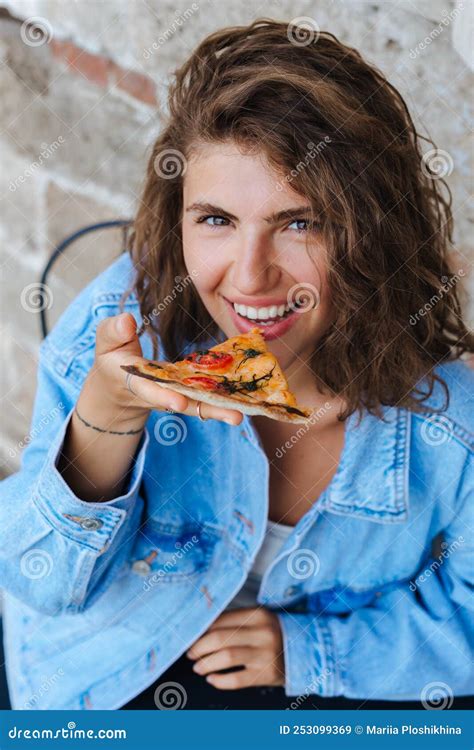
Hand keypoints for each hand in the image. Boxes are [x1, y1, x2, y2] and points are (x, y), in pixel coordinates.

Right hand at [79, 312, 242, 429]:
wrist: (118, 387)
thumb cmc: (112, 356)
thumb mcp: (106, 341)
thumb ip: (114, 332)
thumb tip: (127, 320)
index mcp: (135, 381)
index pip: (150, 389)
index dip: (164, 396)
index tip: (179, 403)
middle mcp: (159, 394)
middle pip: (185, 404)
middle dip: (208, 410)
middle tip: (235, 417)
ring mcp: (176, 395)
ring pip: (200, 405)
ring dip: (221, 410)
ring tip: (243, 415)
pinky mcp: (188, 392)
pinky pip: (206, 397)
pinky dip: (224, 398)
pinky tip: (246, 399)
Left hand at [186, 607, 284, 689]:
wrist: (304, 652)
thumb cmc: (273, 635)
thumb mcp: (258, 621)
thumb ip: (234, 622)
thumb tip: (201, 629)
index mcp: (258, 614)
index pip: (221, 620)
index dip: (201, 630)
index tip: (190, 637)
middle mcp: (262, 632)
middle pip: (220, 638)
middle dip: (199, 647)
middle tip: (190, 654)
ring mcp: (265, 654)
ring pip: (226, 658)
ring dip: (206, 663)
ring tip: (198, 667)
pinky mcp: (266, 674)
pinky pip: (237, 680)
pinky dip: (220, 681)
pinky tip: (212, 679)